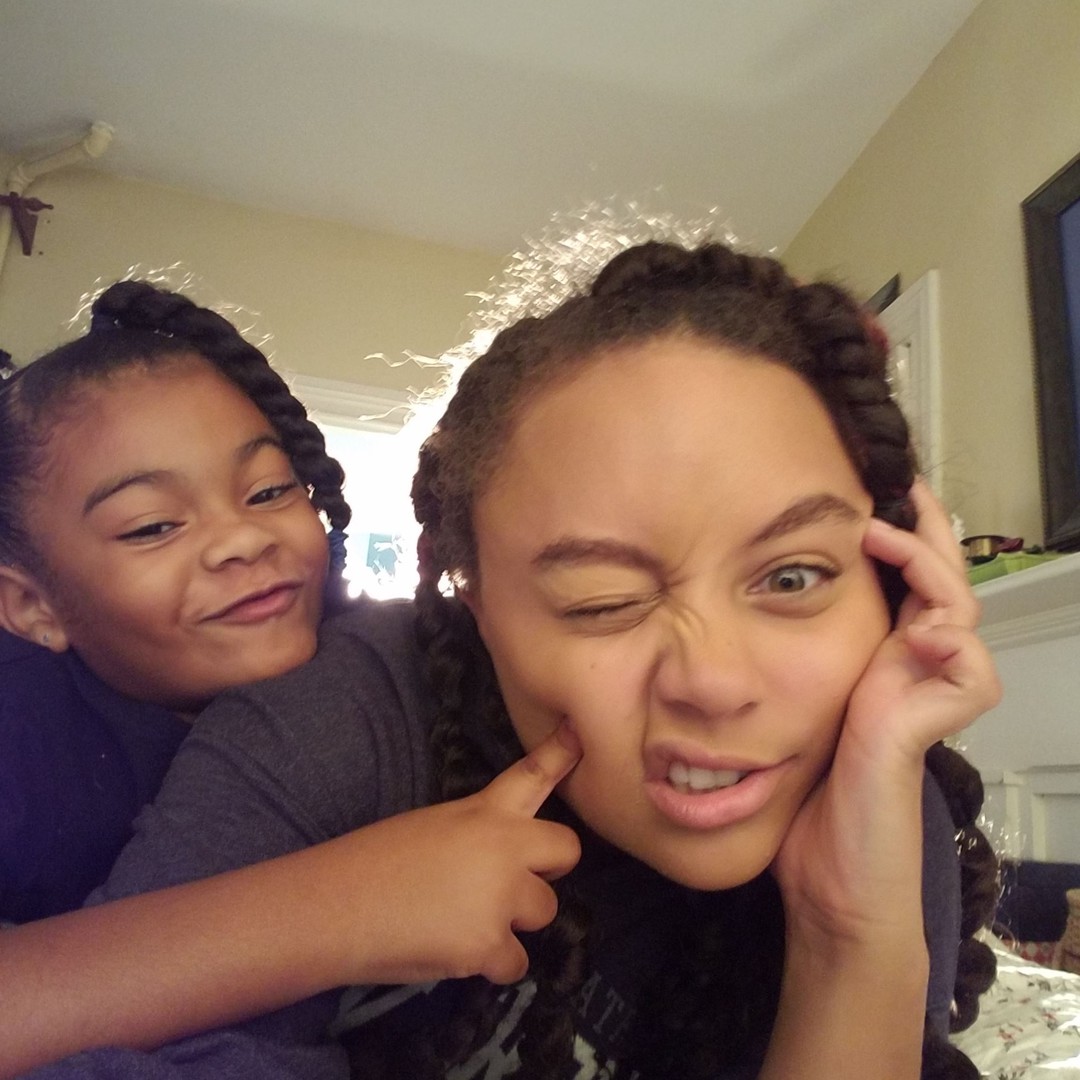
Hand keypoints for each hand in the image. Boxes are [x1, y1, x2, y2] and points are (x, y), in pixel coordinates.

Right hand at [326, 723, 581, 986]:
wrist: (336, 906)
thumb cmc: (372, 861)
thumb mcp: (433, 826)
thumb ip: (476, 836)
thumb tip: (495, 864)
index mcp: (484, 811)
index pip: (533, 774)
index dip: (563, 754)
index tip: (583, 735)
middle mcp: (504, 848)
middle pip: (567, 851)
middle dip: (549, 869)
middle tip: (513, 883)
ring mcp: (502, 897)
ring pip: (545, 911)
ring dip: (515, 921)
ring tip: (466, 922)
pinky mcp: (490, 945)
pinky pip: (517, 962)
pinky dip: (492, 965)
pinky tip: (457, 954)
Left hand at [772, 479, 999, 943]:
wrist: (827, 884)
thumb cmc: (804, 810)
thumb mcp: (782, 721)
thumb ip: (772, 679)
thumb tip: (708, 644)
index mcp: (871, 668)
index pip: (900, 591)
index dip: (897, 543)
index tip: (867, 498)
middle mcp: (902, 676)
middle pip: (940, 587)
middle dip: (927, 534)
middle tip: (904, 488)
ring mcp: (921, 700)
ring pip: (959, 614)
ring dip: (930, 569)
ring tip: (888, 538)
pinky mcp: (924, 728)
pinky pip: (970, 672)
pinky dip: (952, 642)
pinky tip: (920, 631)